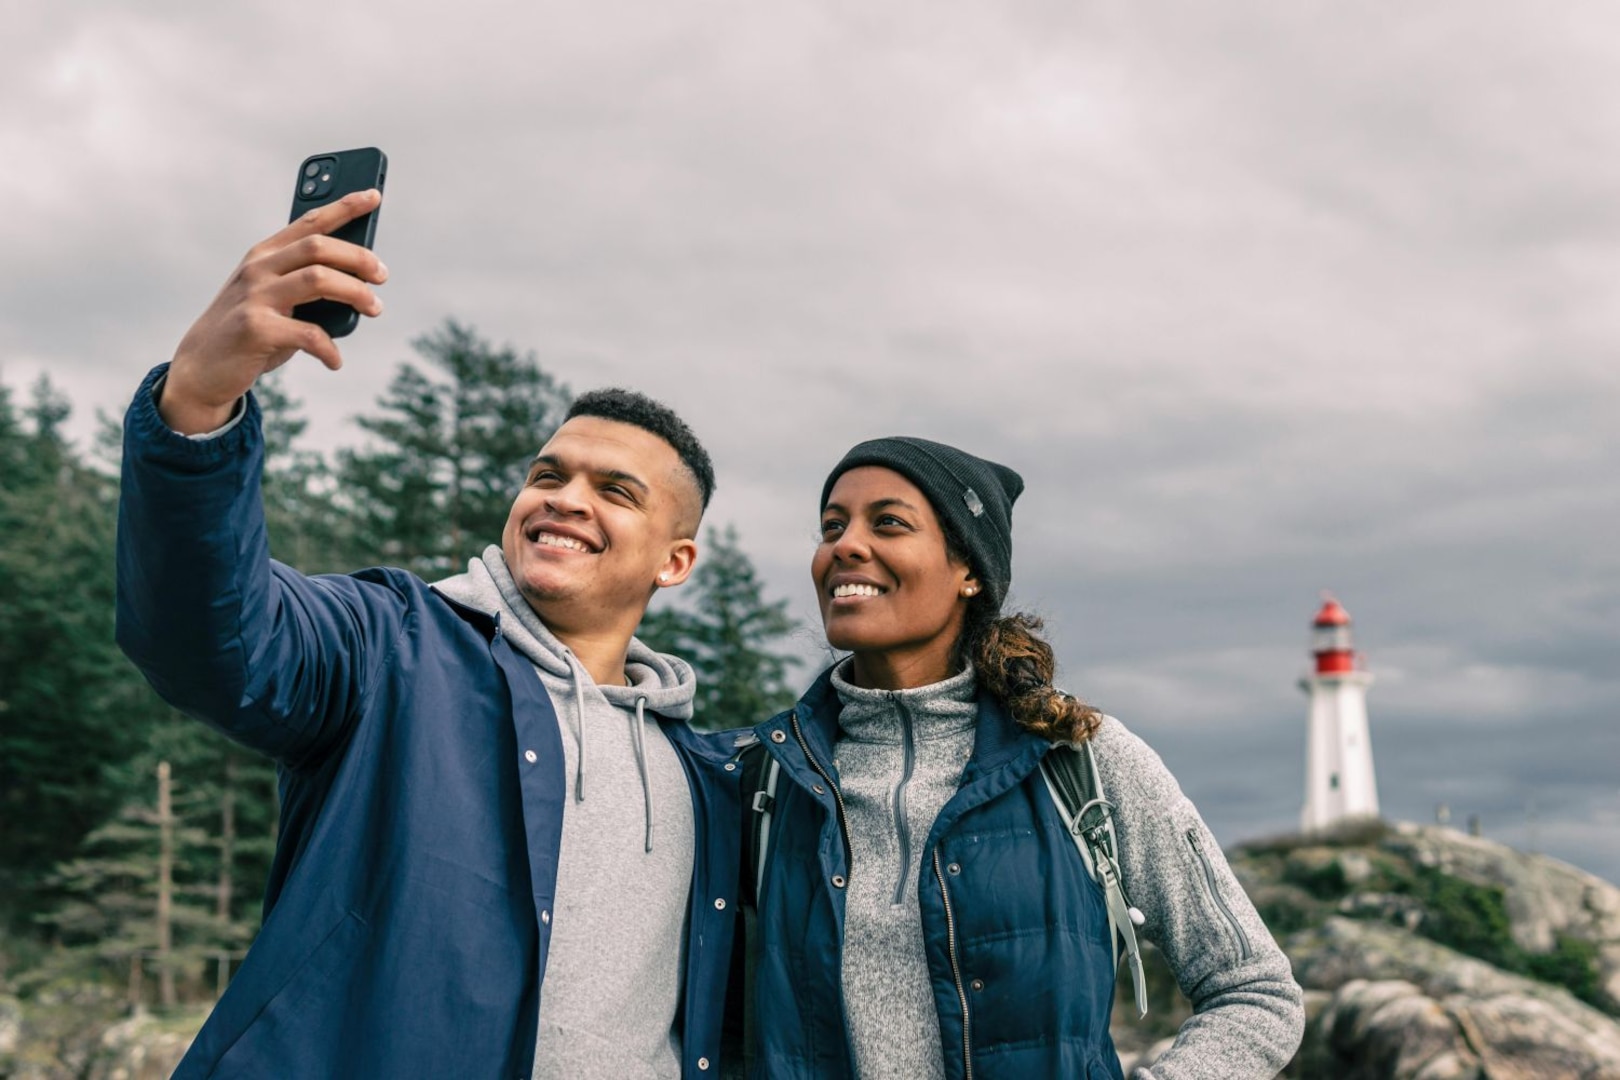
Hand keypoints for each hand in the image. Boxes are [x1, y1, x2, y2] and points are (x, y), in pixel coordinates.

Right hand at [161, 189, 388, 433]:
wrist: (202, 367)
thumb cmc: (249, 329)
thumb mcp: (272, 297)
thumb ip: (305, 283)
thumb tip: (360, 283)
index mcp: (264, 254)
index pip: (309, 221)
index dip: (344, 206)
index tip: (374, 196)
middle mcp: (258, 268)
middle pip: (319, 247)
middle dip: (359, 258)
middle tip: (382, 275)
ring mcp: (255, 296)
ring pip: (319, 279)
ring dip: (356, 293)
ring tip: (374, 309)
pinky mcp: (255, 329)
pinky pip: (309, 334)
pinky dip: (330, 349)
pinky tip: (335, 361)